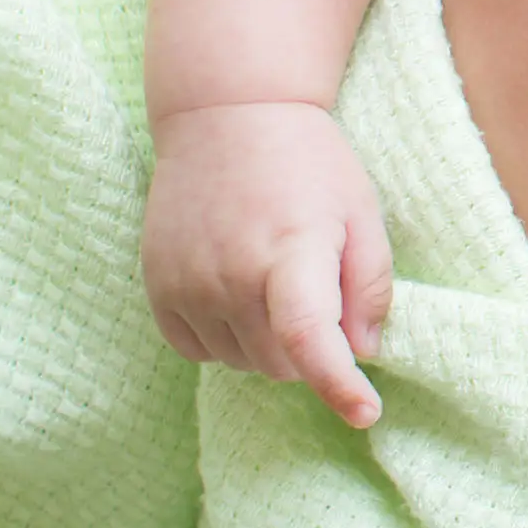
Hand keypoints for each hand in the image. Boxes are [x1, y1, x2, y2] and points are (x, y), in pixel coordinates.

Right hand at [141, 100, 394, 426]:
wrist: (224, 115)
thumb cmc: (306, 160)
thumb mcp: (360, 210)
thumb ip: (369, 283)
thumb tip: (363, 351)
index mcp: (290, 252)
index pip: (308, 341)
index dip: (339, 387)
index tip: (364, 413)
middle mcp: (230, 275)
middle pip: (280, 364)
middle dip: (310, 350)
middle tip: (320, 294)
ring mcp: (186, 284)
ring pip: (240, 363)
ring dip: (268, 345)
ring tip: (276, 281)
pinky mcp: (157, 288)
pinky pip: (197, 350)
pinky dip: (226, 338)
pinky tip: (239, 292)